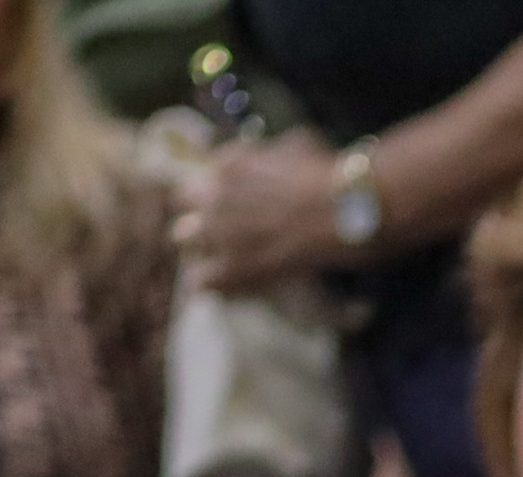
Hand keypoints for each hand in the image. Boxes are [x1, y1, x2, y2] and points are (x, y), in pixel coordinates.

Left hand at [173, 137, 349, 295]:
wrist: (340, 214)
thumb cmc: (326, 177)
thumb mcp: (294, 146)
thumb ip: (270, 154)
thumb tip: (272, 157)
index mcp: (226, 164)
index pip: (201, 176)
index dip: (214, 191)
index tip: (231, 202)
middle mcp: (211, 195)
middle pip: (182, 203)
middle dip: (199, 216)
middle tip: (224, 229)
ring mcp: (216, 233)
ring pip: (183, 241)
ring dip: (201, 247)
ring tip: (225, 258)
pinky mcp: (228, 269)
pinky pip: (201, 281)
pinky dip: (214, 284)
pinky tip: (233, 284)